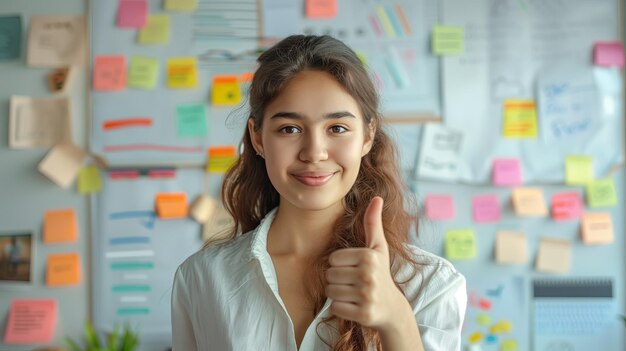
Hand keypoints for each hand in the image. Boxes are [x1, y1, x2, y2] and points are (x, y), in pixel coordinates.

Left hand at [325, 196, 404, 329]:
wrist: (392, 308)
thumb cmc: (380, 273)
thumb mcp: (378, 247)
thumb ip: (373, 223)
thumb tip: (377, 197)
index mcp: (369, 256)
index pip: (333, 259)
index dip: (340, 265)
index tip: (354, 269)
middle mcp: (369, 275)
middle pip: (329, 275)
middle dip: (337, 280)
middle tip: (353, 283)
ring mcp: (367, 295)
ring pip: (330, 292)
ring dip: (337, 294)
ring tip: (353, 293)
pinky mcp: (363, 314)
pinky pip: (335, 308)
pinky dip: (340, 308)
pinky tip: (354, 305)